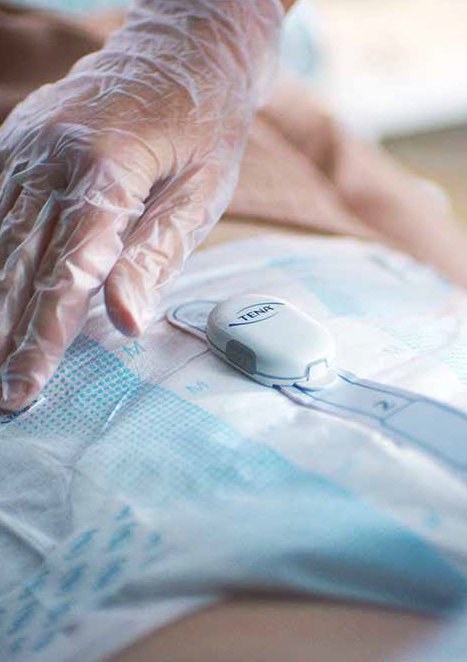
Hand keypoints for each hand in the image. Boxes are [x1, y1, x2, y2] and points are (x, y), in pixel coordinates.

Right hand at [0, 0, 282, 410]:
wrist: (183, 52)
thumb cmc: (203, 128)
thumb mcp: (198, 194)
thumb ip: (155, 256)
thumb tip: (125, 323)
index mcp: (104, 168)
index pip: (68, 271)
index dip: (45, 335)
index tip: (27, 386)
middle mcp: (49, 156)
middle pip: (20, 264)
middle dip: (9, 336)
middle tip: (2, 395)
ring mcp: (25, 147)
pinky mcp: (17, 146)